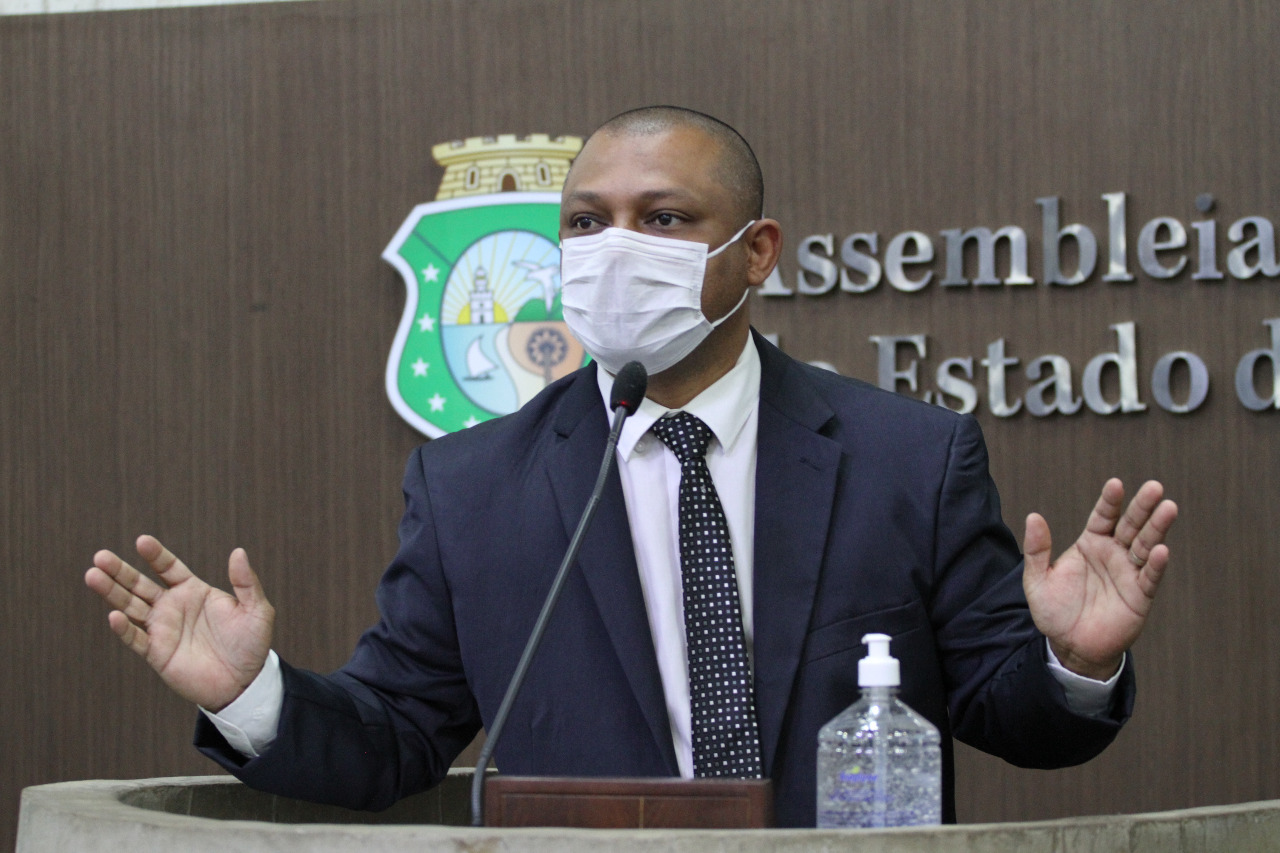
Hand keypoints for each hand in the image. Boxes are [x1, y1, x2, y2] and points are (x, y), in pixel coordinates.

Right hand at [84, 535, 274, 710]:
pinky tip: (114, 615)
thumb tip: (238, 551)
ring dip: (112, 593)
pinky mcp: (157, 653)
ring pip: (131, 607)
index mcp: (193, 591)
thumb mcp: (256, 609)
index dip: (155, 555)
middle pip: (140, 584)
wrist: (245, 683)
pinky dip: (124, 628)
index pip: (168, 568)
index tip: (142, 541)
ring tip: (92, 575)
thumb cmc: (251, 644)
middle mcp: (173, 607)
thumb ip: (246, 582)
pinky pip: (136, 638)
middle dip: (120, 571)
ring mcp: (162, 629)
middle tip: (100, 556)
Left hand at [1022, 479, 1177, 679]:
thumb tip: (1033, 516)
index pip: (1103, 517)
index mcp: (1090, 544)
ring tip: (1169, 508)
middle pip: (1130, 525)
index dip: (1110, 501)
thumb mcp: (1037, 579)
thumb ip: (1036, 550)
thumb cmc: (1054, 611)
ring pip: (1145, 545)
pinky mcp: (1139, 596)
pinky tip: (1161, 550)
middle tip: (1155, 487)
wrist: (1070, 646)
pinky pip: (1149, 577)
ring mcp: (1128, 573)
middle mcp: (1113, 554)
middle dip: (1142, 507)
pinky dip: (1156, 564)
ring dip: (1157, 528)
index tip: (1116, 484)